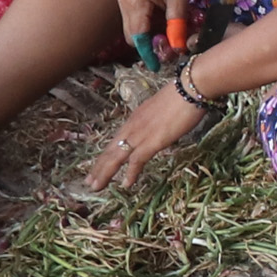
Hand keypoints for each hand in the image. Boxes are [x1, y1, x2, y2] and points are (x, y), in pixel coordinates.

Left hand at [86, 76, 215, 191]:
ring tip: (96, 186)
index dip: (105, 156)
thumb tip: (160, 128)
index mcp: (134, 120)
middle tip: (88, 182)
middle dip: (98, 168)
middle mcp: (132, 128)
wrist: (188, 90)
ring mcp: (140, 135)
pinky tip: (126, 184)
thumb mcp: (162, 111)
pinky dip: (130, 173)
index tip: (97, 167)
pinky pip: (136, 161)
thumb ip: (156, 121)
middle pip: (110, 151)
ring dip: (105, 173)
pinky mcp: (151, 142)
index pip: (115, 141)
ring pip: (116, 157)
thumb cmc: (181, 97)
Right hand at [115, 0, 201, 48]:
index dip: (147, 53)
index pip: (138, 36)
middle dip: (149, 46)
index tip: (158, 66)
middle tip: (171, 49)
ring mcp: (124, 0)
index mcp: (135, 1)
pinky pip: (136, 20)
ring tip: (172, 34)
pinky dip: (149, 26)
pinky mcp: (129, 0)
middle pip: (132, 36)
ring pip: (133, 29)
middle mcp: (124, 2)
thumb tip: (177, 48)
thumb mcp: (180, 0)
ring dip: (149, 36)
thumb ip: (177, 25)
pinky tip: (165, 22)